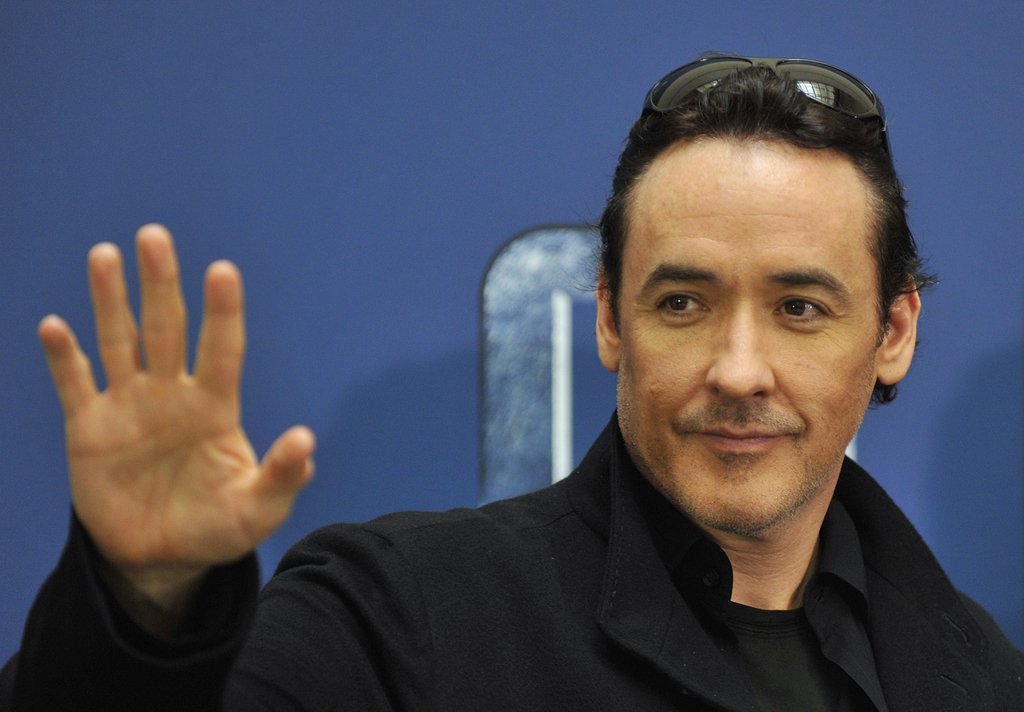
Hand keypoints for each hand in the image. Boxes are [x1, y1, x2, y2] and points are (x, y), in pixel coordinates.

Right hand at [38, 224, 314, 623]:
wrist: (160, 558)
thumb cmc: (217, 528)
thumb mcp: (257, 510)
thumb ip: (281, 477)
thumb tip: (306, 441)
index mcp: (216, 407)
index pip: (222, 349)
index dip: (221, 312)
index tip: (222, 271)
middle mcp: (172, 394)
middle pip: (165, 328)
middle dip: (161, 284)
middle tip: (155, 236)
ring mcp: (129, 406)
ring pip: (119, 341)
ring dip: (110, 301)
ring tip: (105, 254)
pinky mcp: (89, 429)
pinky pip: (75, 385)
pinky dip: (64, 357)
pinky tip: (55, 326)